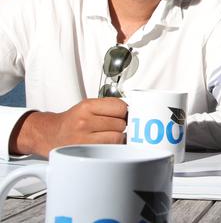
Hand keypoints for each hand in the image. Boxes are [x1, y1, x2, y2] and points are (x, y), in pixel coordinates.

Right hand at [10, 98, 126, 157]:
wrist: (51, 134)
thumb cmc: (72, 121)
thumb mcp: (87, 106)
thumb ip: (108, 106)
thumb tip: (132, 111)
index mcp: (87, 106)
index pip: (120, 107)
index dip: (124, 112)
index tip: (122, 115)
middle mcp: (84, 121)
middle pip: (121, 124)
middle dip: (121, 125)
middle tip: (113, 127)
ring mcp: (84, 138)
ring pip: (118, 138)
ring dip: (117, 137)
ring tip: (108, 136)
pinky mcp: (84, 152)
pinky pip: (110, 150)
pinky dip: (112, 148)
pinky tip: (105, 145)